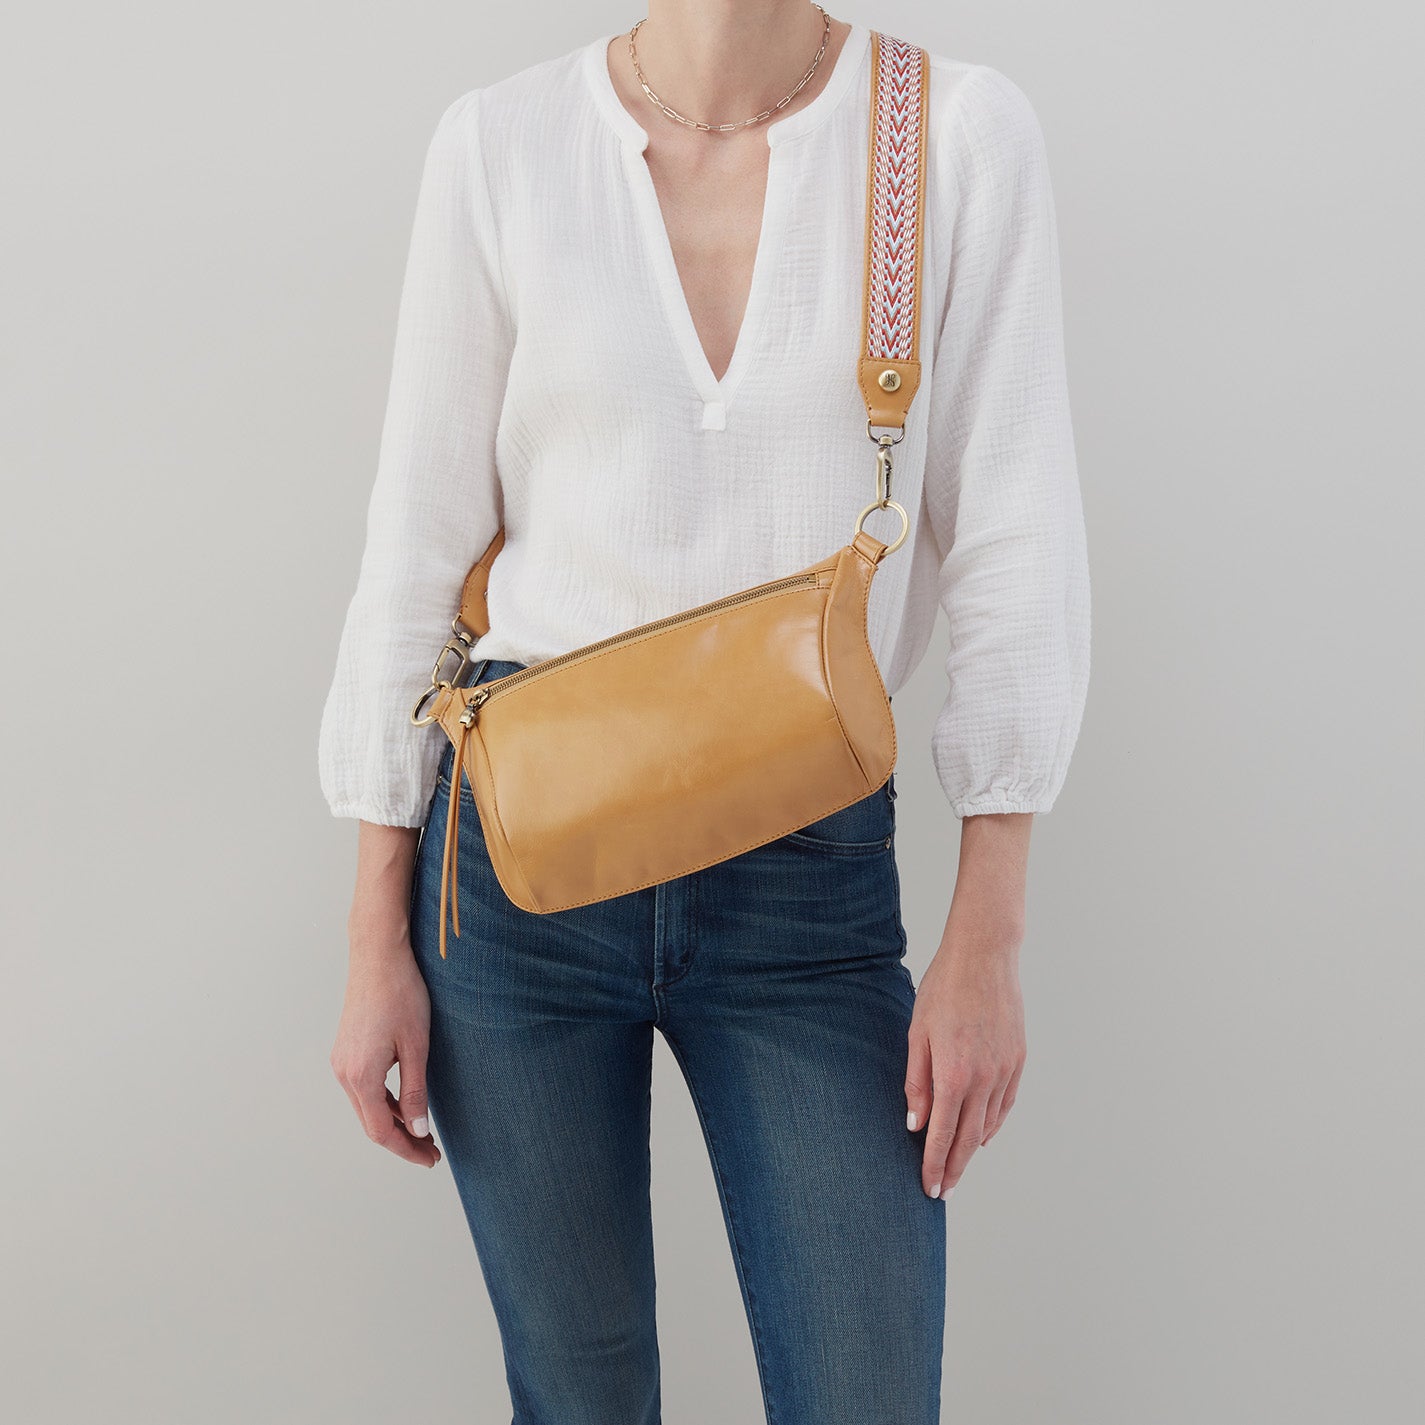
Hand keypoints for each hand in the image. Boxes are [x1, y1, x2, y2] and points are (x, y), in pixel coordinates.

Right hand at [330, 934, 441, 1168]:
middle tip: (432, 1151)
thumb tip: (418, 1130)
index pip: (382, 1132)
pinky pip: (363, 1088)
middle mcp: (344, 1073)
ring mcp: (342, 1061)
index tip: (431, 1159)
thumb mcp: (417, 1046)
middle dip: (401, 1141)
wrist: (378, 956)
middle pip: (371, 1124)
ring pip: (366, 1107)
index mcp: (360, 1076)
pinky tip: (406, 1103)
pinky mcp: (346, 1050)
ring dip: (393, 1122)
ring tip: (423, 1131)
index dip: (407, 1150)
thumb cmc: (401, 994)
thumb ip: (415, 1091)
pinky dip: (384, 1102)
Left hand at [904, 930, 1025, 1196]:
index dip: (934, 1165)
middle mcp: (984, 1079)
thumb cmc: (943, 989)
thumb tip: (915, 1124)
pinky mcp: (1019, 1060)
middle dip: (954, 1169)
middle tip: (942, 1191)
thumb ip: (916, 1082)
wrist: (985, 956)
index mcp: (953, 1074)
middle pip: (969, 1140)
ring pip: (990, 1125)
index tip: (929, 1189)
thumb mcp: (917, 1034)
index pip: (943, 1135)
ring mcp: (1005, 1071)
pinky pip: (1006, 1104)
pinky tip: (983, 1135)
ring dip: (973, 1150)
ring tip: (957, 1167)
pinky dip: (993, 1125)